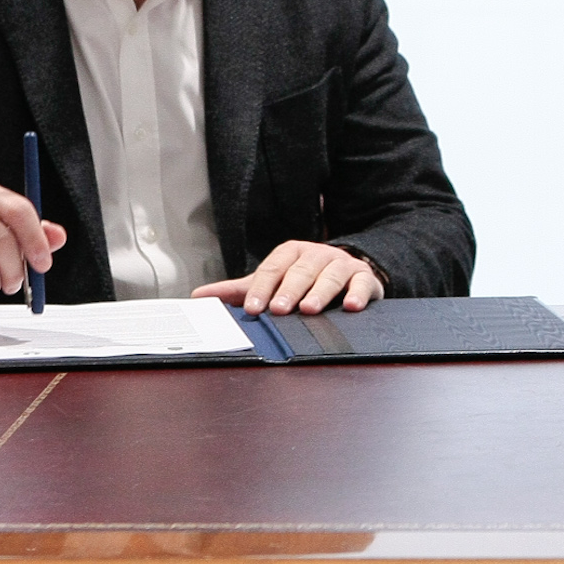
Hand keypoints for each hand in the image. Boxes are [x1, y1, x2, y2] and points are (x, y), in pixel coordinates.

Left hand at [192, 241, 383, 315]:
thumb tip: (199, 296)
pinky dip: (357, 294)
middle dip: (289, 290)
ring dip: (320, 292)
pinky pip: (362, 283)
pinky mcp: (364, 278)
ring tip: (309, 309)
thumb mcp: (274, 282)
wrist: (348, 273)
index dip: (262, 288)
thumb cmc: (305, 279)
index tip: (252, 308)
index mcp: (291, 253)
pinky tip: (350, 306)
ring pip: (331, 275)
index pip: (273, 269)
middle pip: (301, 270)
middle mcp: (317, 255)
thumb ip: (240, 290)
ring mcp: (342, 264)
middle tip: (278, 309)